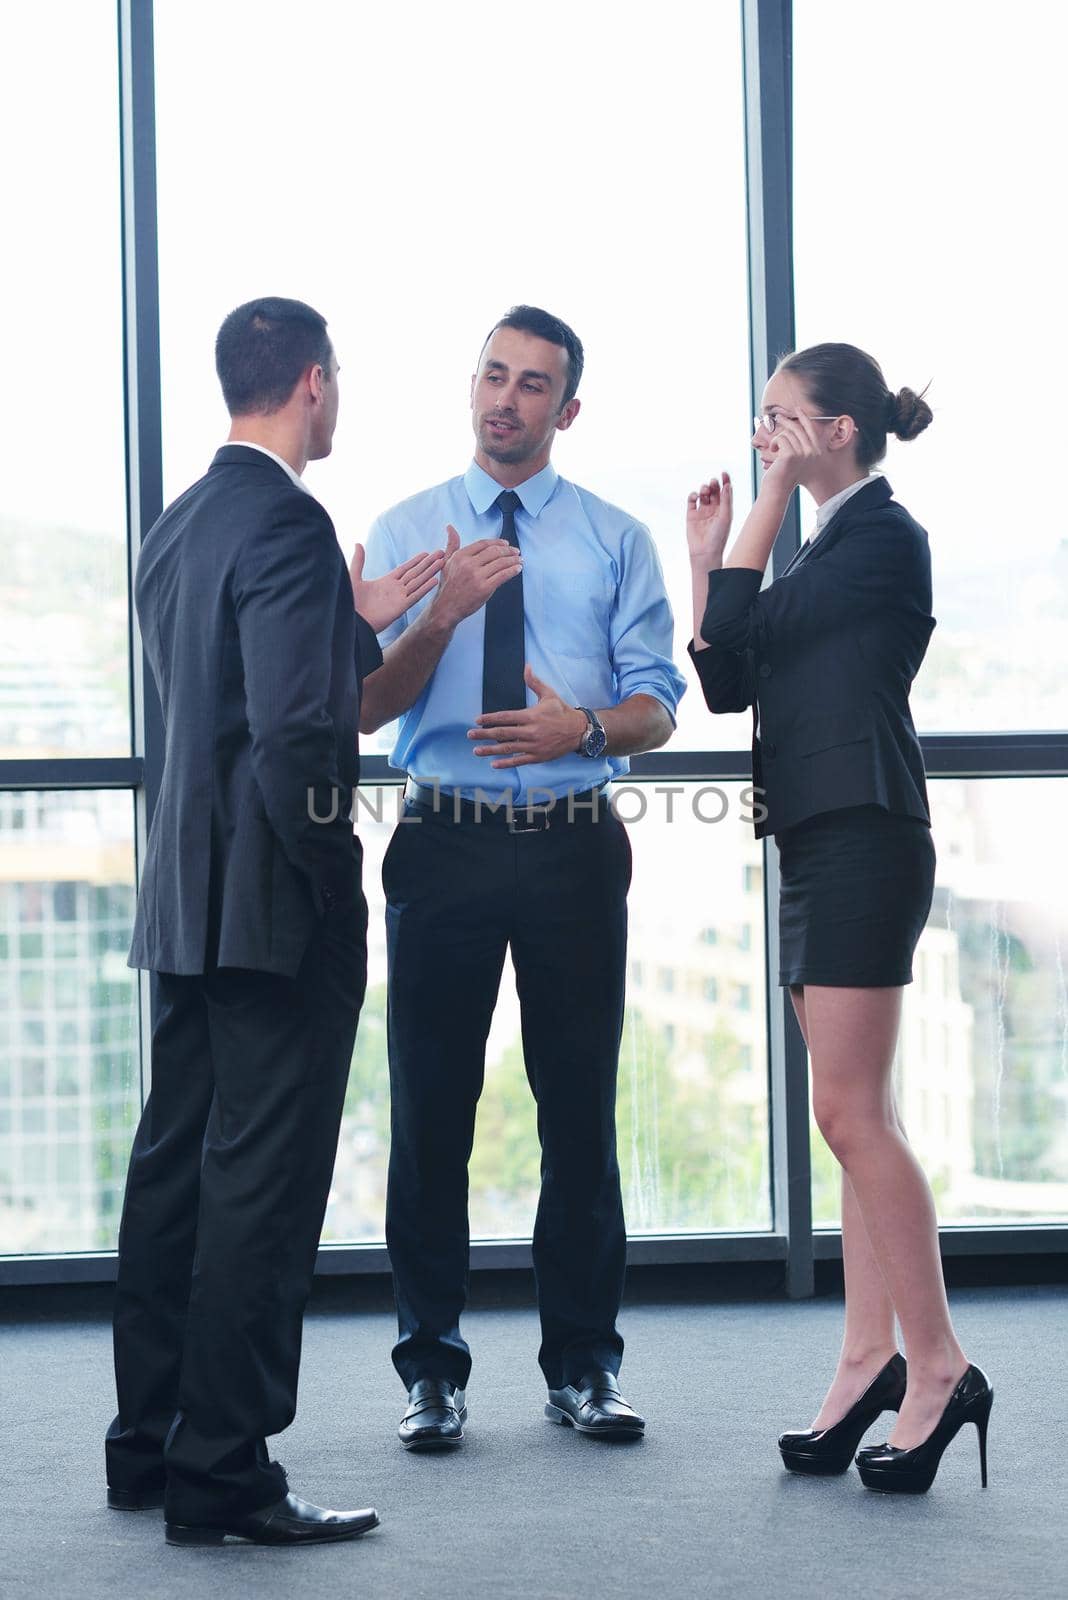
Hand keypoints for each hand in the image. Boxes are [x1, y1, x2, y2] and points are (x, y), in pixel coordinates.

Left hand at [349, 543, 443, 630]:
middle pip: (415, 573)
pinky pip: (415, 596)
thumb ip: (358, 561)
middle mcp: (395, 589)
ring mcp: (399, 598)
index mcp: (386, 582)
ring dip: (430, 572)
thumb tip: (358, 544)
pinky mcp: (400, 607)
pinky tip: (434, 581)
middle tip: (440, 553)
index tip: (426, 553)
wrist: (351, 621)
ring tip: (441, 563)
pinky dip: (425, 588)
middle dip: (428, 563)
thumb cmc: (350, 602)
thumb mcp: (354, 577)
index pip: (405, 568)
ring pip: (418, 582)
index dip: (415, 561)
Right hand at [430, 524, 522, 629]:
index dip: (497, 542)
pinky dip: (513, 571)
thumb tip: (450, 528)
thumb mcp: (446, 562)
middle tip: (516, 551)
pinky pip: (503, 575)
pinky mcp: (485, 588)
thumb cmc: (447, 586)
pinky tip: (518, 569)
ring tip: (520, 560)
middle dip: (508, 550)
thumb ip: (452, 544)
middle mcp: (468, 564)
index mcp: (460, 556)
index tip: (506, 544)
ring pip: (501, 563)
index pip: (483, 544)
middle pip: (494, 552)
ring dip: (513, 560)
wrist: (446, 608)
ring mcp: (477, 577)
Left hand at [468, 665, 587, 767]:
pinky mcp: (538, 756)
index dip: (490, 718)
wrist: (579, 731)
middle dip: (484, 734)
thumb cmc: (562, 711)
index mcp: (531, 716)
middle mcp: (530, 731)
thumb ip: (534, 682)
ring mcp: (533, 746)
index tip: (478, 720)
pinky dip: (506, 763)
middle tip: (470, 734)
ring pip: (508, 748)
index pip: (505, 717)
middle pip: (502, 733)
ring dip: (490, 750)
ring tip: (476, 751)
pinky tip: (494, 764)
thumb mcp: (549, 694)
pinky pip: (519, 760)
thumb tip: (526, 666)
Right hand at [686, 472, 732, 569]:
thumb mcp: (726, 517)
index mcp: (724, 509)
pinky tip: (695, 496)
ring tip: (704, 490)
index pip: (725, 491)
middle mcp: (714, 509)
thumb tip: (727, 485)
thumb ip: (726, 500)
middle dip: (713, 484)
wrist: (705, 552)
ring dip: (704, 489)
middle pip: (714, 491)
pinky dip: (693, 495)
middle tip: (713, 483)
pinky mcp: (691, 515)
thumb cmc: (719, 537)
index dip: (725, 481)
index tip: (724, 473)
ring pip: (703, 494)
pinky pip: (691, 501)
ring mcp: (702, 511)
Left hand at [759, 412, 822, 494]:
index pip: (811, 430)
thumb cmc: (784, 474)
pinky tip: (772, 451)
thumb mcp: (796, 458)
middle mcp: (812, 452)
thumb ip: (799, 444)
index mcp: (815, 452)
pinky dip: (774, 443)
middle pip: (797, 429)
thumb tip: (792, 426)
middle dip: (786, 421)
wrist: (777, 488)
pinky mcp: (791, 455)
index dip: (804, 417)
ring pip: (787, 434)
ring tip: (774, 449)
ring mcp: (802, 453)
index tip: (797, 409)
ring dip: (777, 439)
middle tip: (777, 417)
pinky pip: (780, 438)